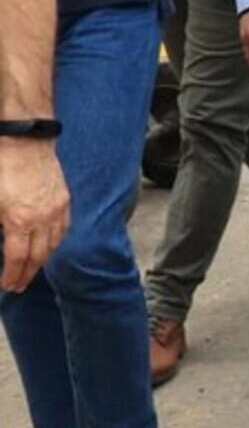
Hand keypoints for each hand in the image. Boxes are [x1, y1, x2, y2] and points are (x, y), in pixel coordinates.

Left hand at [0, 139, 70, 291]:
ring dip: (43, 260)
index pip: (17, 258)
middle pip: (38, 256)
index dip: (12, 275)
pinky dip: (57, 241)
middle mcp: (42, 218)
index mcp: (20, 220)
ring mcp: (56, 208)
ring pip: (54, 244)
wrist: (24, 141)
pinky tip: (50, 246)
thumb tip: (0, 242)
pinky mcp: (64, 199)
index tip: (7, 285)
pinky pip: (64, 228)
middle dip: (28, 273)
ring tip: (34, 269)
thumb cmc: (2, 169)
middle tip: (19, 285)